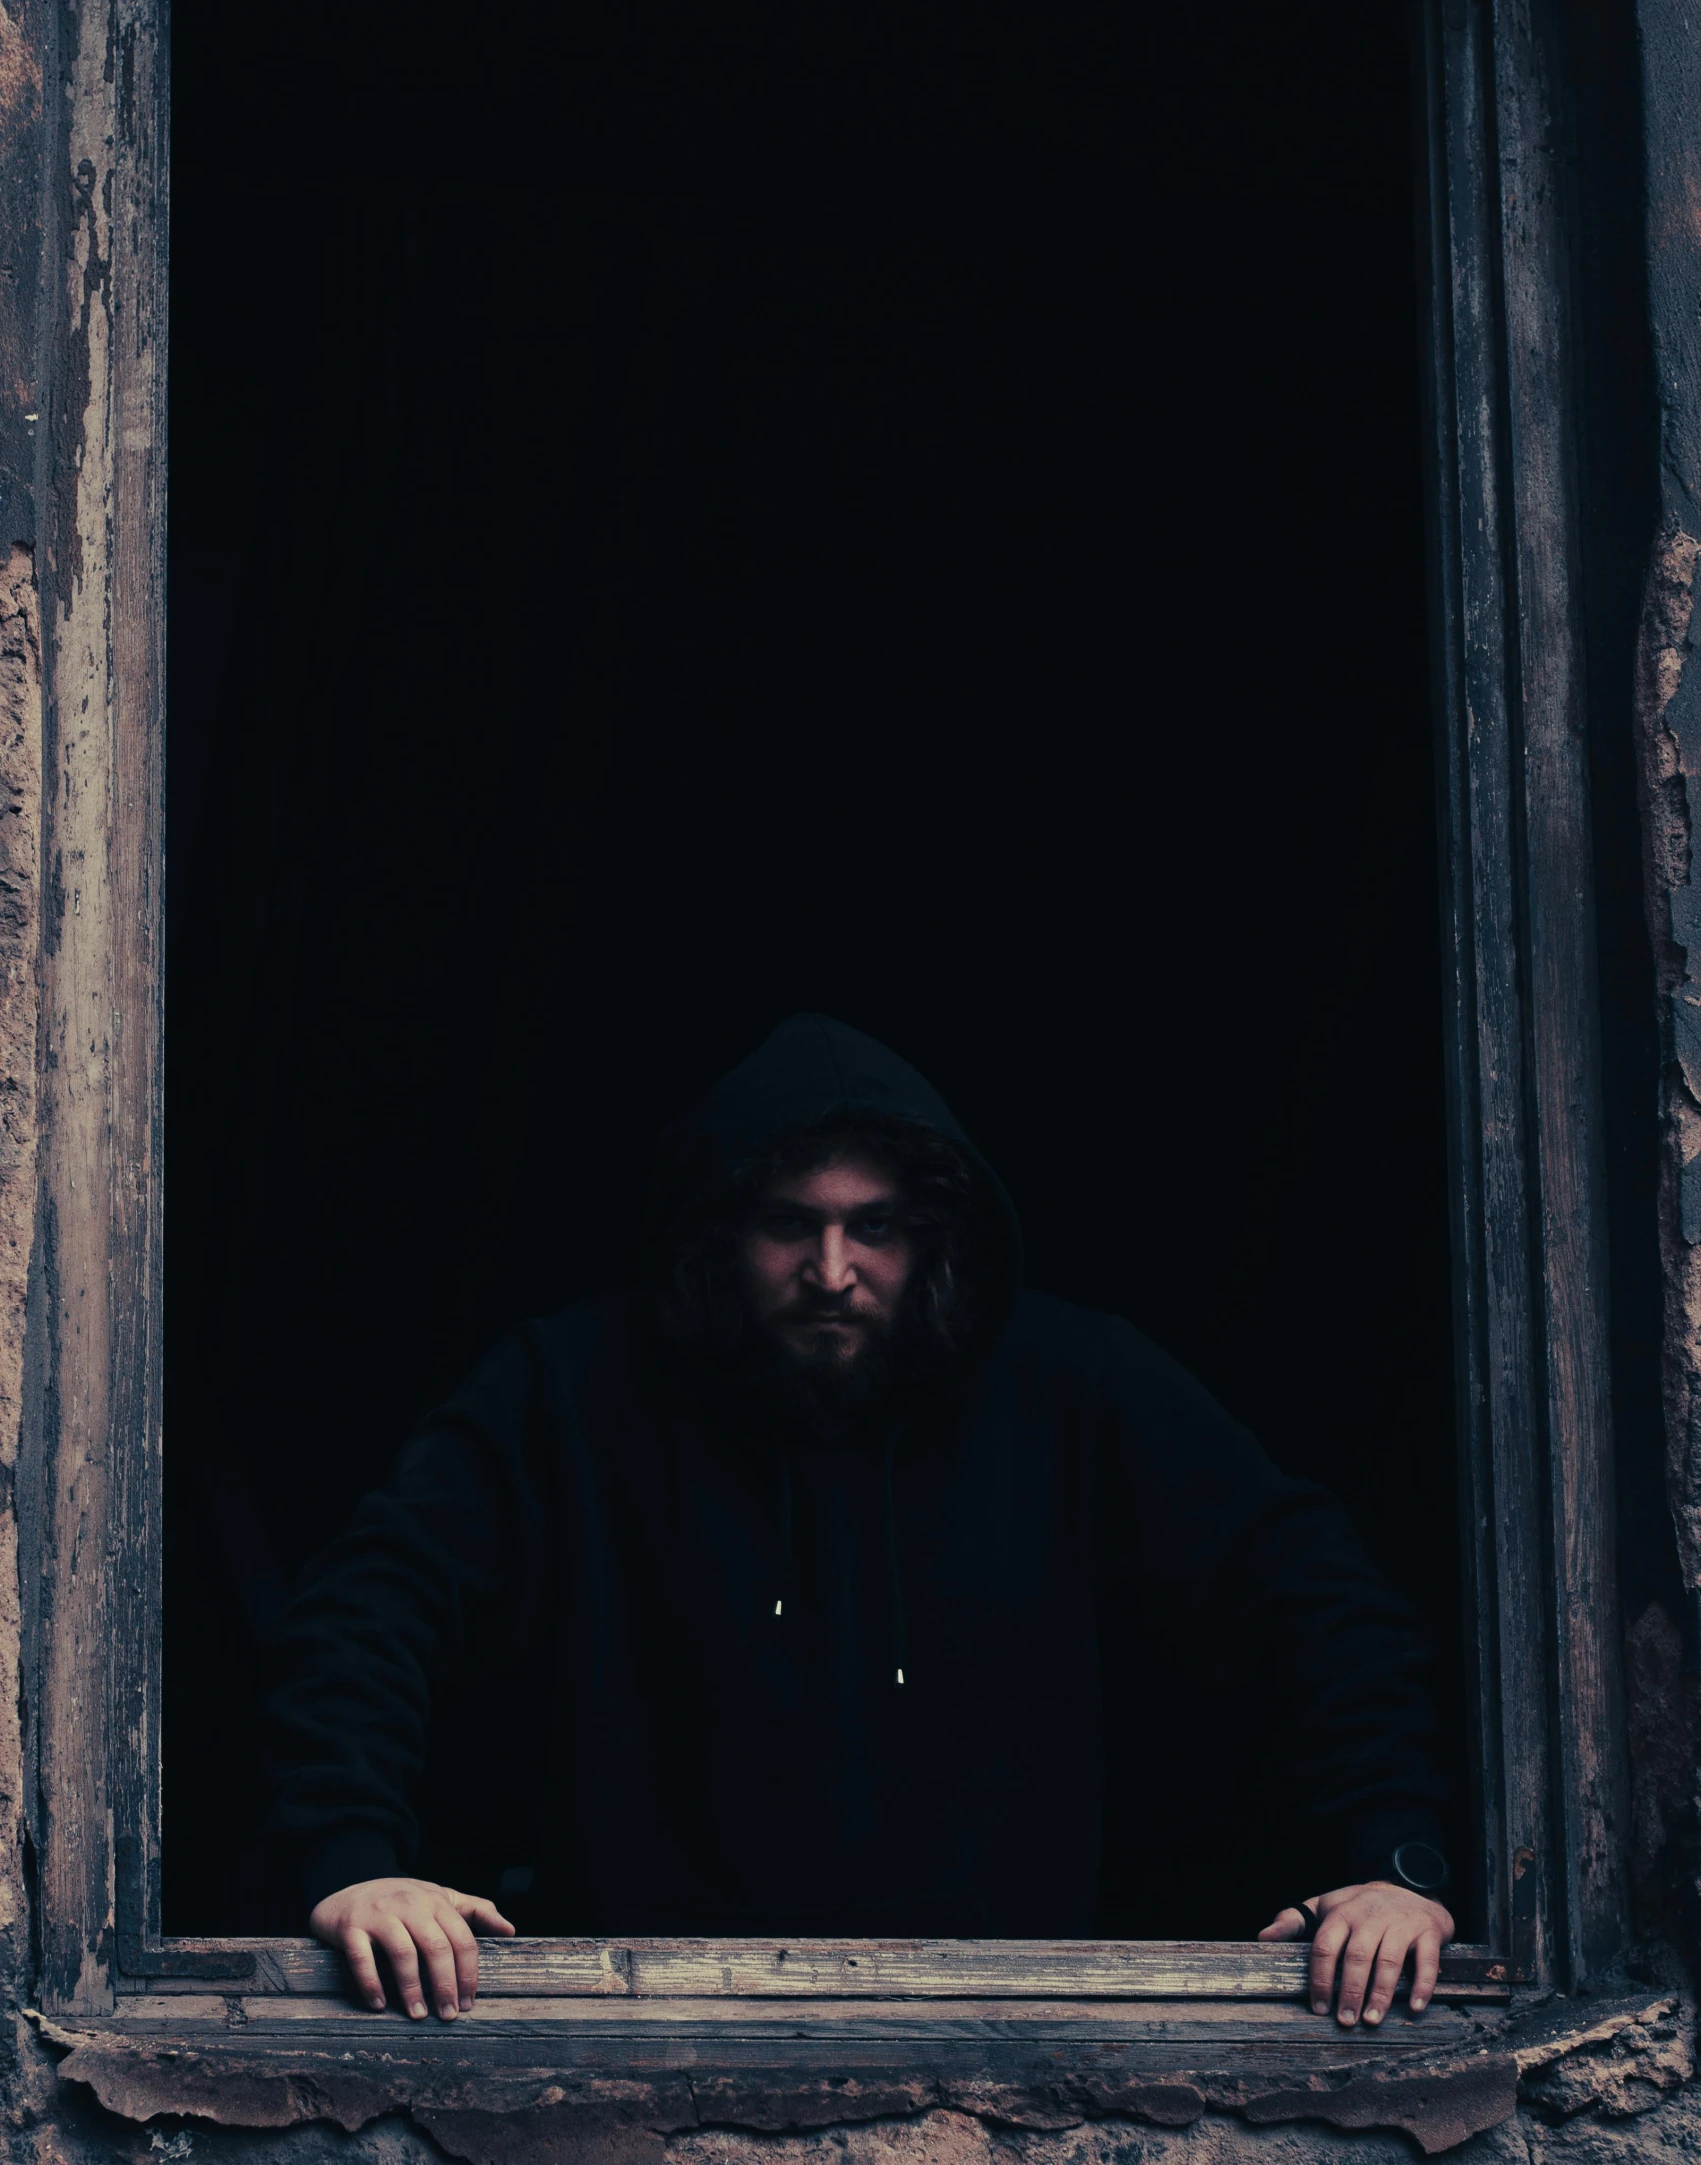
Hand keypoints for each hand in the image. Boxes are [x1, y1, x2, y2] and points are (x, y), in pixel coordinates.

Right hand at [309, 1876, 514, 2018]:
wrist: (347, 1890)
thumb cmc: (402, 1901)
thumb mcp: (440, 1898)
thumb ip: (475, 1911)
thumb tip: (510, 1930)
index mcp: (436, 1901)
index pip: (461, 1939)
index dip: (469, 1973)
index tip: (470, 2002)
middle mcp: (410, 1904)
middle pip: (436, 1947)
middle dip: (446, 1985)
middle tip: (449, 2015)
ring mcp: (380, 1914)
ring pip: (403, 1953)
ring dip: (412, 1989)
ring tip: (418, 2015)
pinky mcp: (351, 1927)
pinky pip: (361, 1958)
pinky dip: (371, 1983)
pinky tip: (378, 2005)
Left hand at [1259, 1881, 1453, 2025]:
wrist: (1409, 1889)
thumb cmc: (1359, 1907)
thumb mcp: (1324, 1907)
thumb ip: (1293, 1922)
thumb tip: (1262, 1938)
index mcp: (1341, 1912)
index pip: (1325, 1945)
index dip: (1320, 1978)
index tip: (1318, 2008)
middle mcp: (1369, 1916)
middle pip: (1357, 1956)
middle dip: (1349, 1991)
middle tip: (1345, 2021)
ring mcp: (1400, 1922)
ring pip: (1390, 1960)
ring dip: (1380, 1993)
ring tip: (1371, 2020)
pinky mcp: (1427, 1931)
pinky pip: (1426, 1961)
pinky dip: (1422, 1986)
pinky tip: (1414, 2008)